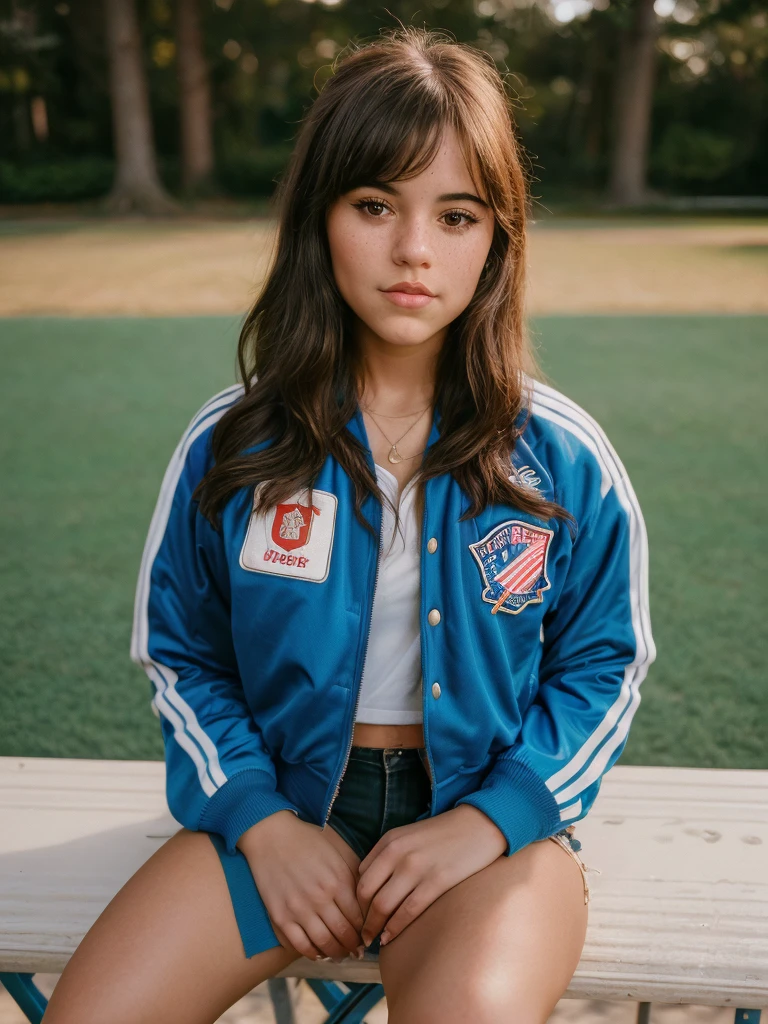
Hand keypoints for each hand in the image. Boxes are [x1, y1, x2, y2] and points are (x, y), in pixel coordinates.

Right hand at [237, 810, 364, 960]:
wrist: (271, 835)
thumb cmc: (306, 840)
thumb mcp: (337, 850)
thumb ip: (354, 873)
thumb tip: (368, 896)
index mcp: (338, 880)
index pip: (359, 916)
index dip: (366, 929)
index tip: (368, 934)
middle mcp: (321, 898)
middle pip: (344, 933)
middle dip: (354, 946)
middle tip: (357, 950)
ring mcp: (299, 909)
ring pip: (325, 943)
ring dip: (336, 953)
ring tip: (341, 954)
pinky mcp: (281, 916)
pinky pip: (300, 945)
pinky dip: (313, 954)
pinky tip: (319, 953)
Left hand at [356, 804, 506, 946]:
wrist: (479, 825)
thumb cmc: (444, 834)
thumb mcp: (409, 836)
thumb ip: (388, 856)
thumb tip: (372, 888)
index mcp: (389, 841)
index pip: (361, 877)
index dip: (358, 901)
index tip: (361, 916)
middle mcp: (398, 853)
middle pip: (367, 894)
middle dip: (362, 918)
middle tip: (363, 934)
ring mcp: (417, 867)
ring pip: (383, 905)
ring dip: (374, 927)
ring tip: (374, 940)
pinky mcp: (437, 881)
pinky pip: (408, 911)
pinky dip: (395, 928)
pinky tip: (391, 937)